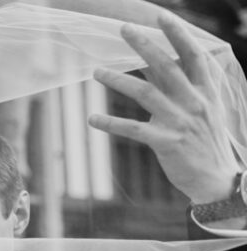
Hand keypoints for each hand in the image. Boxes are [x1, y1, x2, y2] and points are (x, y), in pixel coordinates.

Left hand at [88, 13, 240, 204]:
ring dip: (118, 80)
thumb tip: (155, 62)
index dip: (178, 34)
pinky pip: (133, 129)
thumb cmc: (204, 139)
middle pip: (166, 67)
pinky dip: (111, 123)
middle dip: (144, 45)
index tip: (161, 16)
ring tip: (96, 72)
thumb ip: (180, 85)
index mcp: (205, 90)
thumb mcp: (201, 107)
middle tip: (123, 29)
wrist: (215, 178)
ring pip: (145, 94)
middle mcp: (194, 102)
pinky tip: (92, 118)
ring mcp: (179, 122)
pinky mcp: (165, 143)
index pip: (193, 55)